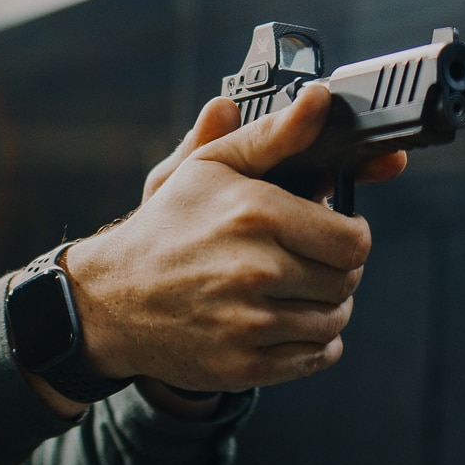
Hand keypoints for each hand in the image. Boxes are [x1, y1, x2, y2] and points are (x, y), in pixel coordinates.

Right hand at [64, 85, 375, 392]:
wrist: (110, 299)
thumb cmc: (169, 226)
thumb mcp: (212, 167)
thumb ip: (274, 134)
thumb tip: (319, 100)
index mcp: (256, 214)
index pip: (353, 240)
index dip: (351, 236)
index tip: (334, 233)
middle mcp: (254, 269)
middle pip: (346, 282)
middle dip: (337, 271)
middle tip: (312, 263)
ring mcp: (248, 322)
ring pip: (333, 322)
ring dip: (327, 309)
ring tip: (298, 291)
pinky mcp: (242, 364)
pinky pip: (314, 357)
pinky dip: (313, 344)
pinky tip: (288, 321)